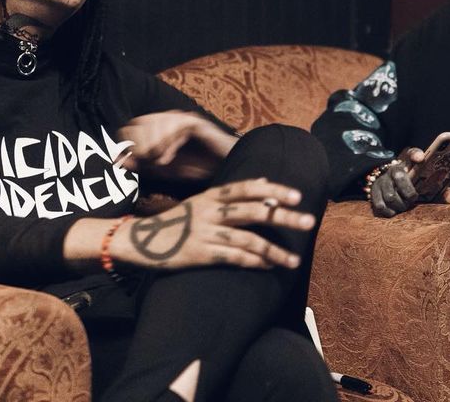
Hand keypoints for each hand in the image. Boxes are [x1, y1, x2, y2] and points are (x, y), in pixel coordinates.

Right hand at [110, 178, 315, 269]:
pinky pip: (233, 258)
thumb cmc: (176, 222)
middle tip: (308, 221)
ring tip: (293, 260)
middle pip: (253, 211)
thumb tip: (264, 182)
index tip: (296, 195)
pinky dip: (254, 262)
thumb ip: (230, 195)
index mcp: (211, 195)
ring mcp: (205, 232)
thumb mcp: (201, 202)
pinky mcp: (200, 254)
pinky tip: (269, 266)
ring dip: (274, 251)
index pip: (247, 188)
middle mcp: (210, 211)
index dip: (273, 190)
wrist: (140, 241)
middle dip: (283, 217)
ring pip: (248, 240)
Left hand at [117, 111, 236, 179]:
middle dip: (139, 146)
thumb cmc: (195, 167)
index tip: (133, 163)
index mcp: (156, 127)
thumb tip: (117, 161)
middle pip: (139, 123)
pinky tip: (168, 158)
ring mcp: (181, 118)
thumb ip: (141, 164)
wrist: (225, 169)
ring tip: (159, 162)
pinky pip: (175, 125)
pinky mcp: (196, 122)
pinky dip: (168, 143)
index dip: (126, 145)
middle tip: (148, 163)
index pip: (128, 128)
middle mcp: (167, 118)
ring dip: (153, 145)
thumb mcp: (163, 169)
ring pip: (155, 123)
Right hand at [369, 147, 449, 217]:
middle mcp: (395, 169)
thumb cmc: (414, 185)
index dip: (416, 154)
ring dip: (400, 204)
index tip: (421, 158)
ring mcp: (382, 179)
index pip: (412, 153)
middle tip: (414, 198)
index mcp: (410, 163)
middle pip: (399, 176)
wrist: (387, 183)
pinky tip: (393, 212)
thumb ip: (442, 192)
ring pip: (390, 194)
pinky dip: (388, 211)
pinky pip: (380, 204)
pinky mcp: (373, 191)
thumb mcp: (427, 186)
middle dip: (408, 191)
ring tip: (404, 207)